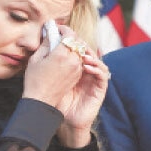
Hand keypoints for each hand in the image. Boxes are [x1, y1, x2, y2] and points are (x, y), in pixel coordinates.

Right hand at [22, 26, 82, 109]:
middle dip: (70, 36)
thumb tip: (50, 33)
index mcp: (62, 55)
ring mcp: (77, 68)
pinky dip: (75, 55)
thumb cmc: (35, 80)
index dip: (64, 29)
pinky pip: (80, 59)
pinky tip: (65, 56)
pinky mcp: (78, 75)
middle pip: (78, 41)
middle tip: (59, 35)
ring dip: (73, 45)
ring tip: (62, 45)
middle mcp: (73, 61)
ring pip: (80, 50)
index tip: (57, 28)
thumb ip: (46, 43)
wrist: (42, 100)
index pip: (70, 35)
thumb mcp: (36, 59)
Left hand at [53, 27, 110, 147]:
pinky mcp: (99, 90)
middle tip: (75, 41)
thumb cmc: (51, 97)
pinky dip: (97, 69)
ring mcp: (93, 80)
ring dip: (92, 56)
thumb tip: (47, 37)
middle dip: (83, 46)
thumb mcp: (47, 72)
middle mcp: (85, 72)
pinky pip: (103, 76)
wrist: (57, 118)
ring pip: (98, 62)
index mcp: (74, 67)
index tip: (65, 32)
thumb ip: (48, 56)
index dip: (75, 40)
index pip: (78, 49)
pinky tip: (87, 66)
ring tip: (82, 54)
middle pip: (89, 53)